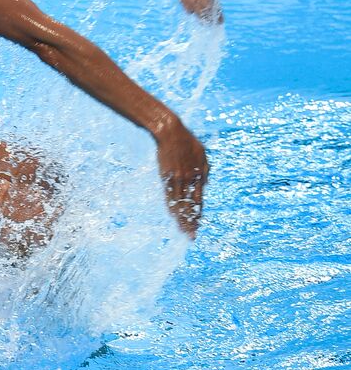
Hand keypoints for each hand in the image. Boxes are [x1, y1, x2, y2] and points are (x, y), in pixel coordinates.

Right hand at [154, 116, 209, 238]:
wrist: (171, 133)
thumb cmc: (188, 142)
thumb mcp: (203, 154)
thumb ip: (205, 171)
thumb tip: (205, 185)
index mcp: (198, 175)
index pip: (199, 200)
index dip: (198, 214)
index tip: (198, 226)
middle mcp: (188, 180)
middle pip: (189, 205)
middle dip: (190, 222)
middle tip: (191, 236)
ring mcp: (176, 179)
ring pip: (179, 203)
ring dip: (181, 218)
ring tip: (182, 231)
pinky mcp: (165, 176)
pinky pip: (168, 195)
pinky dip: (171, 207)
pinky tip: (173, 216)